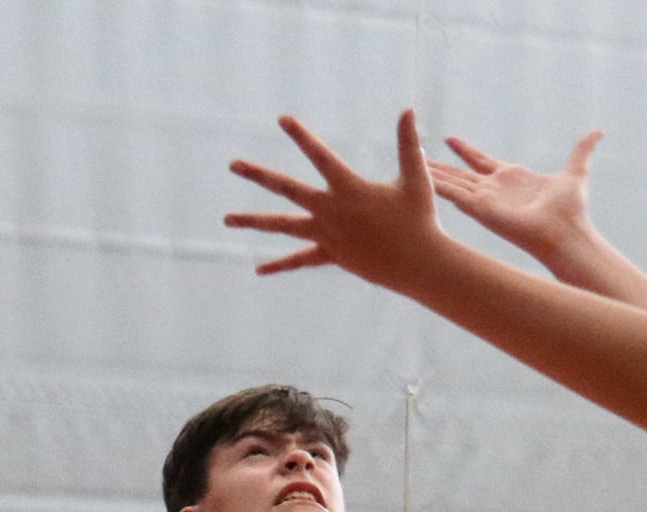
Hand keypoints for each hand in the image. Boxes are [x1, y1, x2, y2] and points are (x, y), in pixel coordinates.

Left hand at [226, 109, 445, 286]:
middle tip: (233, 164)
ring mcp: (327, 235)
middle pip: (286, 189)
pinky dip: (280, 264)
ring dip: (253, 221)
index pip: (319, 156)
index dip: (302, 136)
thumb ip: (407, 143)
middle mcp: (331, 211)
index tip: (282, 119)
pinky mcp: (330, 255)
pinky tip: (260, 269)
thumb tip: (409, 109)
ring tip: (226, 219)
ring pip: (283, 226)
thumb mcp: (415, 178)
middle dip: (258, 175)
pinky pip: (300, 260)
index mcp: (348, 188)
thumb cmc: (420, 219)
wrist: (419, 264)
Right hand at [428, 130, 602, 259]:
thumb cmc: (570, 209)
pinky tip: (419, 177)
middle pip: (459, 173)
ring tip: (409, 163)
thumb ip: (582, 150)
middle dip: (438, 164)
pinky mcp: (480, 209)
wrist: (564, 232)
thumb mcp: (576, 171)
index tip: (449, 139)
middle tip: (416, 153)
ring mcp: (484, 200)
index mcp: (510, 178)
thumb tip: (598, 132)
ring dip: (431, 174)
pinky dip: (436, 186)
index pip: (481, 161)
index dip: (466, 150)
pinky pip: (453, 195)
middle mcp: (493, 189)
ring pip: (451, 183)